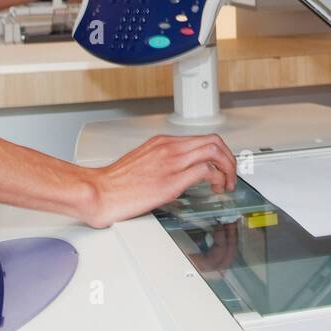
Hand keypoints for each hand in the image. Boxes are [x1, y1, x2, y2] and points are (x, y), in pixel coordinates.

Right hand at [83, 133, 237, 228]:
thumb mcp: (143, 163)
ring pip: (214, 151)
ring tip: (227, 183)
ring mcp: (170, 163)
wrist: (98, 191)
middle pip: (213, 141)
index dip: (219, 152)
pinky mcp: (171, 181)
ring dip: (228, 168)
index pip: (202, 138)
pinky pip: (205, 171)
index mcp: (162, 143)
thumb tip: (179, 172)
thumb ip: (163, 162)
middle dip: (229, 158)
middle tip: (231, 174)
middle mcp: (168, 148)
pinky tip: (216, 189)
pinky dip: (218, 179)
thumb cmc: (115, 183)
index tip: (222, 165)